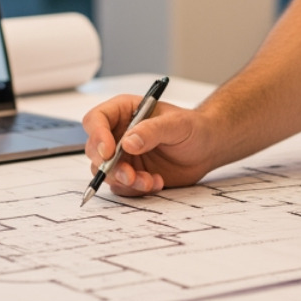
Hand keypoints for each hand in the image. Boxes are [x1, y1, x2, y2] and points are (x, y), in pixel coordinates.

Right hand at [81, 94, 216, 196]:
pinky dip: (136, 189)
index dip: (97, 135)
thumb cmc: (193, 127)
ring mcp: (123, 156)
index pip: (96, 119)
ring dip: (125, 181)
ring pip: (106, 172)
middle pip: (94, 150)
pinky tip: (157, 182)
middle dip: (109, 166)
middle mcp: (118, 133)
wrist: (206, 149)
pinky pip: (122, 187)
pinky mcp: (131, 174)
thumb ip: (152, 130)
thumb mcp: (177, 124)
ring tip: (149, 181)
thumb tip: (127, 142)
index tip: (109, 153)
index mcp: (124, 111)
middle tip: (130, 175)